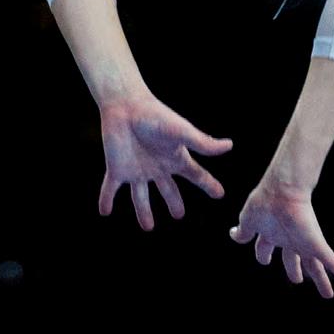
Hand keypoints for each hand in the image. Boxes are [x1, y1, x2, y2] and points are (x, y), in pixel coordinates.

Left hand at [96, 94, 231, 229]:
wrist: (125, 106)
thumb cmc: (155, 116)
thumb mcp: (181, 131)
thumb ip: (202, 143)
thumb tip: (229, 146)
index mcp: (174, 158)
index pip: (196, 175)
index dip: (208, 185)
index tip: (220, 194)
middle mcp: (157, 167)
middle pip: (168, 190)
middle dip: (174, 202)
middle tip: (179, 215)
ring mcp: (137, 170)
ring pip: (141, 197)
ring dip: (143, 212)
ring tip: (148, 227)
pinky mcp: (117, 170)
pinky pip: (110, 189)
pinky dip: (106, 200)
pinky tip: (104, 212)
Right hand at [229, 177, 333, 297]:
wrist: (282, 191)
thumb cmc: (264, 202)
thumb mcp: (248, 220)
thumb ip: (243, 232)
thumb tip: (233, 236)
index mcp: (270, 233)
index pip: (265, 248)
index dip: (263, 256)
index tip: (263, 261)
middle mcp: (288, 239)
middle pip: (293, 259)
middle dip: (295, 270)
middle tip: (298, 280)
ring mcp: (303, 242)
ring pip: (315, 266)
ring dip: (322, 281)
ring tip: (328, 294)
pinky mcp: (316, 243)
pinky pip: (332, 261)